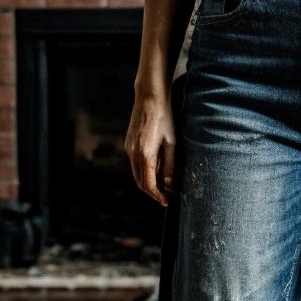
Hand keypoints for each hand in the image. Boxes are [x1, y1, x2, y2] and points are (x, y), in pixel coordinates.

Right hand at [125, 91, 175, 207]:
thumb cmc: (165, 119)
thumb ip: (170, 165)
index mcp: (145, 155)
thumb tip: (169, 184)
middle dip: (152, 192)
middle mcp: (133, 154)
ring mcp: (129, 149)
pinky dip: (144, 171)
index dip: (157, 196)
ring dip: (148, 182)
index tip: (166, 201)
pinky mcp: (128, 144)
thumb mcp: (172, 143)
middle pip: (140, 182)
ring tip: (163, 185)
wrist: (149, 99)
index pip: (149, 184)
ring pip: (137, 174)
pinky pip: (135, 164)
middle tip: (166, 196)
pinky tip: (156, 169)